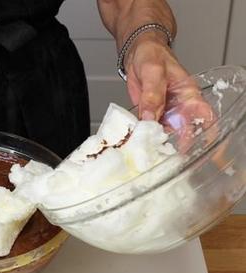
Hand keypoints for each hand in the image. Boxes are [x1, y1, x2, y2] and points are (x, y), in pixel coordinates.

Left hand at [125, 32, 214, 150]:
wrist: (137, 52)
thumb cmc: (152, 54)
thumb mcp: (153, 72)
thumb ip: (152, 94)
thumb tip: (149, 116)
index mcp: (188, 93)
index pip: (203, 116)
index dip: (203, 132)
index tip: (193, 145)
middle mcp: (179, 105)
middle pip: (184, 130)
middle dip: (177, 143)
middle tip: (165, 151)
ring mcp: (165, 111)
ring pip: (165, 132)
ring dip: (157, 140)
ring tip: (147, 147)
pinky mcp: (151, 114)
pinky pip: (150, 128)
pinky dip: (144, 135)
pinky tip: (138, 140)